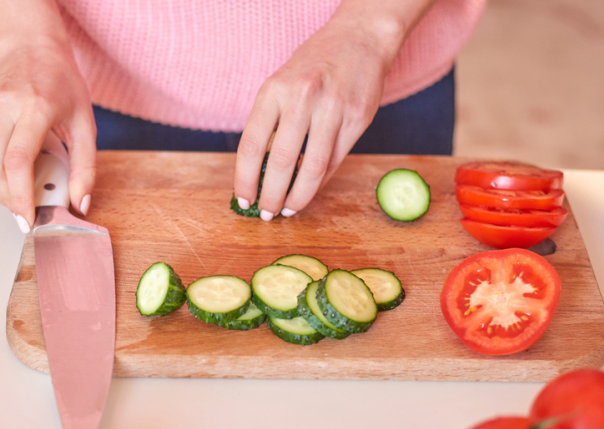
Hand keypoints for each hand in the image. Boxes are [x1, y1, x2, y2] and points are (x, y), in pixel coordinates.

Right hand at [0, 38, 95, 231]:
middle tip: (28, 213)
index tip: (28, 218)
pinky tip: (9, 182)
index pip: (18, 160)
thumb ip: (86, 166)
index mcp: (35, 108)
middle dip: (9, 199)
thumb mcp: (86, 123)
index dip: (20, 195)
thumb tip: (80, 203)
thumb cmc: (64, 83)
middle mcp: (4, 109)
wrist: (33, 48)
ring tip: (19, 199)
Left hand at [234, 2, 414, 220]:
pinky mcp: (357, 120)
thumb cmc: (313, 66)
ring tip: (288, 210)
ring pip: (312, 168)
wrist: (360, 39)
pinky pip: (334, 161)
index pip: (251, 145)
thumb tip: (258, 173)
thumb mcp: (281, 84)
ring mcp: (333, 109)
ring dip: (298, 197)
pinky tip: (309, 191)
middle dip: (271, 196)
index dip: (244, 179)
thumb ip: (271, 123)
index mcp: (274, 90)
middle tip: (266, 214)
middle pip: (281, 163)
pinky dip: (319, 182)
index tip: (243, 199)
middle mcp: (303, 98)